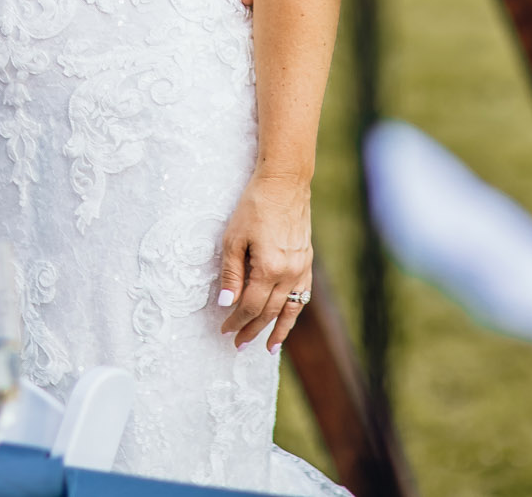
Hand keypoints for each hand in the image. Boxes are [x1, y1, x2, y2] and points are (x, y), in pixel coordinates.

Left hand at [215, 171, 312, 353]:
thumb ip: (231, 273)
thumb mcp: (233, 239)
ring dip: (279, 329)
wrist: (284, 183)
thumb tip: (226, 303)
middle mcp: (289, 272)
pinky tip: (288, 318)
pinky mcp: (307, 259)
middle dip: (252, 330)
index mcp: (269, 268)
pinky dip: (295, 310)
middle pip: (269, 311)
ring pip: (290, 308)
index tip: (224, 330)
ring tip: (269, 347)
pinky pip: (303, 293)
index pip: (251, 307)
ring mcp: (301, 267)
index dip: (236, 321)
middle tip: (238, 345)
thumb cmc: (254, 206)